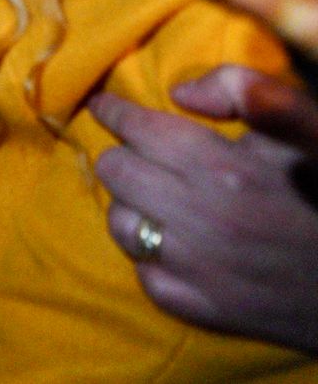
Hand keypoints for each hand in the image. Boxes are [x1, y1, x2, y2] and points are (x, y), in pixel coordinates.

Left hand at [91, 65, 317, 354]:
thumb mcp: (311, 129)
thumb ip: (249, 91)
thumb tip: (180, 92)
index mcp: (225, 170)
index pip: (136, 129)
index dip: (114, 111)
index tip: (104, 105)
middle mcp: (200, 220)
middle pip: (114, 171)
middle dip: (123, 153)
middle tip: (140, 151)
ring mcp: (196, 271)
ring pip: (119, 222)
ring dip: (132, 204)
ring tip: (158, 197)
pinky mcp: (201, 310)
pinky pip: (143, 272)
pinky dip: (152, 253)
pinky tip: (176, 243)